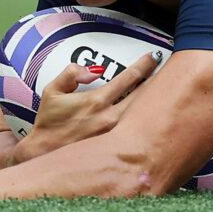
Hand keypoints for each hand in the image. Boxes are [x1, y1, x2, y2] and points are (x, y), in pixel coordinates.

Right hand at [18, 53, 161, 161]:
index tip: (153, 56)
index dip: (144, 65)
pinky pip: (137, 130)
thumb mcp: (52, 92)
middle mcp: (110, 117)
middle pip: (144, 95)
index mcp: (97, 101)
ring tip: (167, 90)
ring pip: (143, 113)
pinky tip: (156, 116)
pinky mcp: (116, 149)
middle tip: (169, 70)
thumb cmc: (49, 123)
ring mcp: (115, 135)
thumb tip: (93, 70)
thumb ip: (71, 74)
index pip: (128, 78)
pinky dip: (147, 121)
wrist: (43, 155)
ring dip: (155, 100)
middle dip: (157, 80)